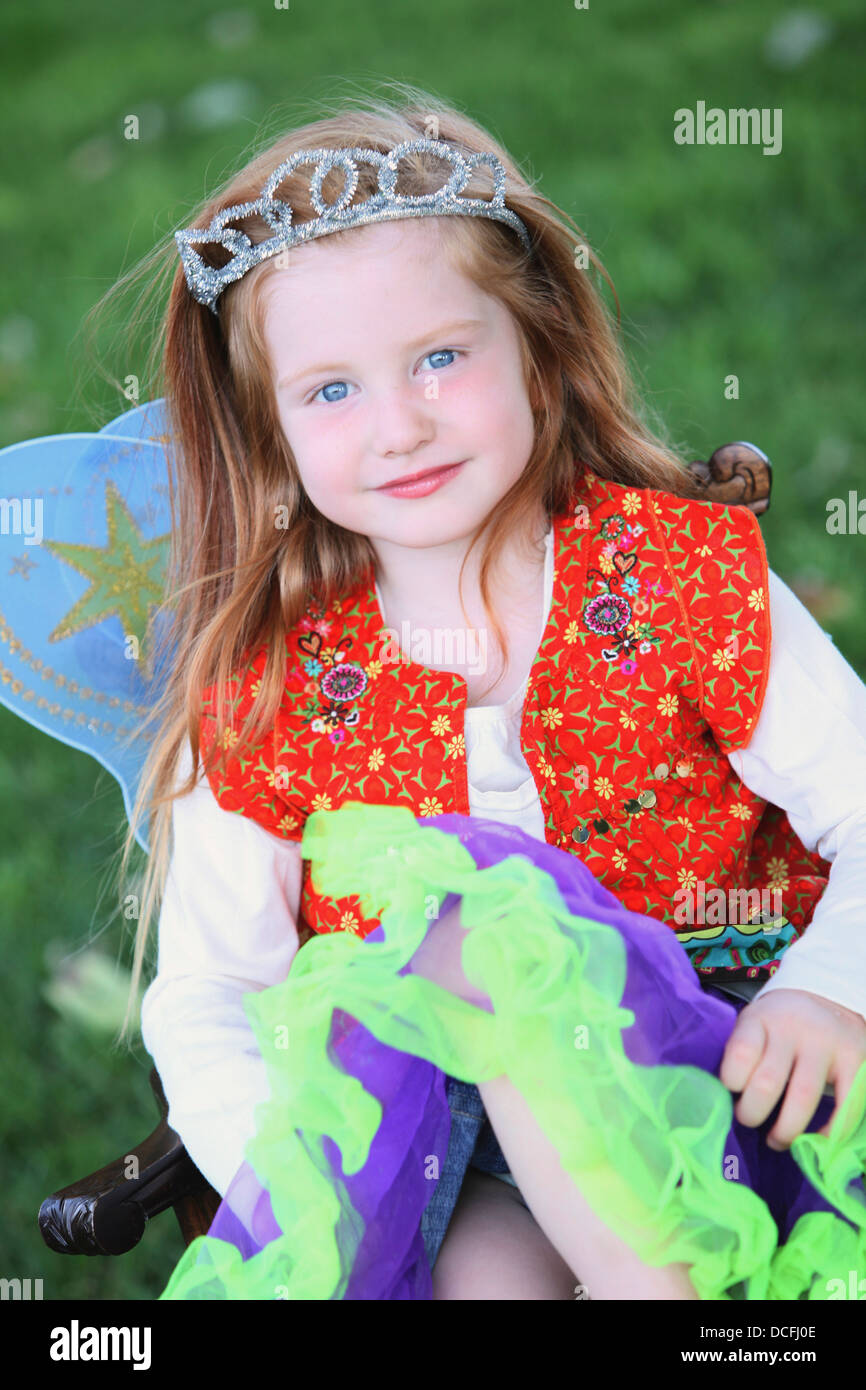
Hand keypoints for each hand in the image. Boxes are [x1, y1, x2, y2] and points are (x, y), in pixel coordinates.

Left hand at [718, 987, 865, 1149]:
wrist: (825, 998)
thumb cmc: (777, 1024)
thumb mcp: (752, 1024)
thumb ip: (739, 1055)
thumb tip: (723, 1102)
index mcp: (760, 1019)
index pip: (740, 1054)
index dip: (730, 1082)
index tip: (730, 1093)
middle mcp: (793, 1028)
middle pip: (767, 1082)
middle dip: (752, 1113)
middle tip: (748, 1120)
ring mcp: (826, 1043)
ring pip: (803, 1098)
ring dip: (786, 1130)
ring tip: (776, 1141)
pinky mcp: (856, 1058)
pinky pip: (845, 1105)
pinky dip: (831, 1131)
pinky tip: (816, 1138)